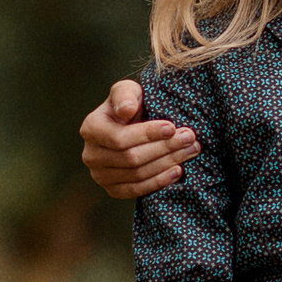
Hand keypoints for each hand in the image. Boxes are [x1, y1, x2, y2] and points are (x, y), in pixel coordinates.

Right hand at [82, 79, 196, 201]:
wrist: (132, 125)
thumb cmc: (131, 105)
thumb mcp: (128, 91)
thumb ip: (125, 94)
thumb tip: (126, 110)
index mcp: (91, 128)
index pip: (119, 138)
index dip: (147, 134)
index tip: (172, 127)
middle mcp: (91, 155)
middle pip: (131, 158)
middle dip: (164, 148)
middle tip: (189, 138)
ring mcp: (100, 175)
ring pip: (137, 174)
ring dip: (167, 163)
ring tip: (190, 150)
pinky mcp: (113, 189)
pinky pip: (136, 190)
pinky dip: (159, 181)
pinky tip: (177, 170)